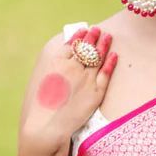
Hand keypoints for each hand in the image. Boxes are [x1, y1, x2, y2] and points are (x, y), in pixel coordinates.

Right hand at [22, 25, 117, 145]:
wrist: (46, 126)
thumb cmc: (40, 107)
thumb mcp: (42, 81)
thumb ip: (53, 68)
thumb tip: (61, 60)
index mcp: (56, 61)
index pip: (71, 43)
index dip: (79, 36)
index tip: (84, 30)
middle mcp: (72, 66)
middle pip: (86, 47)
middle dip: (92, 36)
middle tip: (98, 30)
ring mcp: (86, 78)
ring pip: (98, 57)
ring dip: (104, 44)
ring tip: (108, 36)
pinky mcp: (96, 92)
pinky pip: (106, 73)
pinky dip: (111, 62)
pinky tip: (114, 55)